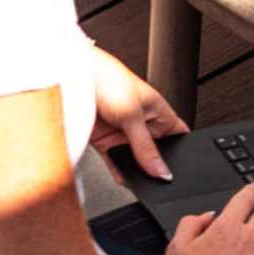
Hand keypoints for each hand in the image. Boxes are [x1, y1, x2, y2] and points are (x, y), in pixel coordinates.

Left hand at [84, 49, 181, 179]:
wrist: (70, 76)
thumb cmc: (107, 79)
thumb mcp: (132, 115)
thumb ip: (146, 146)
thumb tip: (161, 170)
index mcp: (158, 111)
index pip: (178, 134)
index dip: (183, 150)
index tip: (181, 168)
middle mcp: (143, 123)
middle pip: (156, 151)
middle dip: (156, 165)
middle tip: (157, 178)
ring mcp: (123, 132)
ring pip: (135, 159)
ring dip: (136, 169)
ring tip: (138, 178)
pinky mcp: (105, 141)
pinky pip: (115, 162)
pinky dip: (119, 171)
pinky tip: (122, 177)